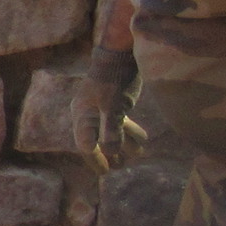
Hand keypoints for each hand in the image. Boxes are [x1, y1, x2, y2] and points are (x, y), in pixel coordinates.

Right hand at [72, 45, 144, 170]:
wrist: (120, 53)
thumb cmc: (113, 79)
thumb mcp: (113, 106)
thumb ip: (111, 130)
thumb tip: (111, 153)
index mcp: (82, 115)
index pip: (85, 144)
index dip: (95, 160)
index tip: (105, 172)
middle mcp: (88, 113)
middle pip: (94, 140)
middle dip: (107, 155)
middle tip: (117, 169)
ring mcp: (101, 108)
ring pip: (109, 131)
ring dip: (123, 144)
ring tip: (136, 154)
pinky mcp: (113, 101)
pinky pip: (118, 122)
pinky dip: (129, 131)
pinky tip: (142, 138)